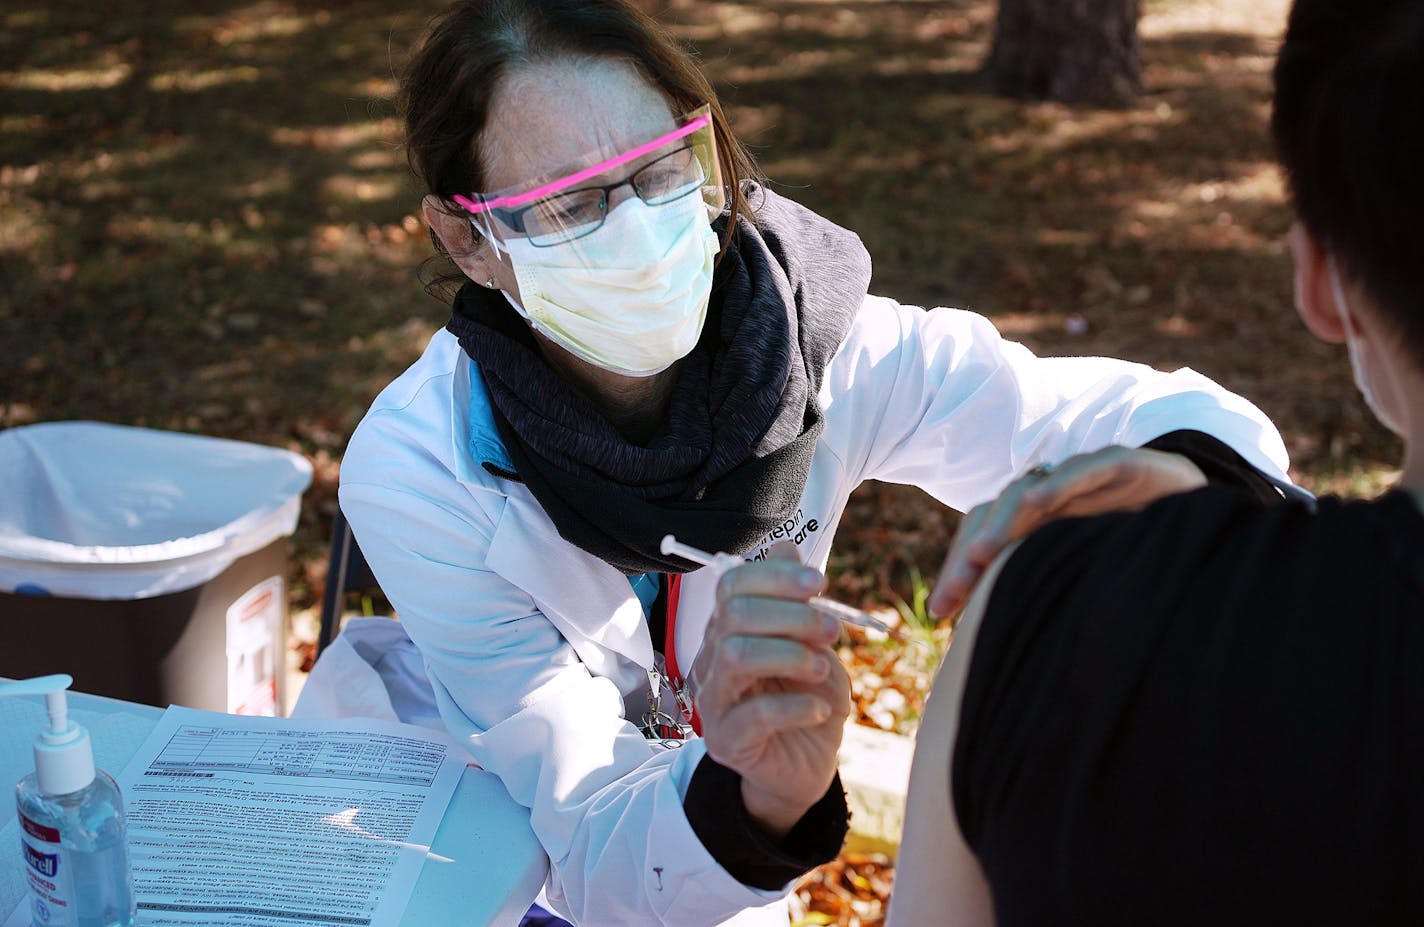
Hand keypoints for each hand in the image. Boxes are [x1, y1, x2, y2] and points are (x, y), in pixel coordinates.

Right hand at [691, 543, 851, 838]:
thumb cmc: (808, 696)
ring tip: (824, 668)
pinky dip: (797, 706)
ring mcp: (713, 703)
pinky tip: (820, 709)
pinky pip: (755, 714)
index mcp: (728, 629)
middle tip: (832, 631)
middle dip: (792, 615)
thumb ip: (796, 599)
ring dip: (791, 655)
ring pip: (736, 656)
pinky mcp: (726, 743)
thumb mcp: (813, 642)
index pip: (731, 584)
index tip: (820, 584)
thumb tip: (786, 547)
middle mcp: (710, 660)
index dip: (776, 577)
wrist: (808, 763)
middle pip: (734, 615)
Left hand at [929, 446, 1206, 616]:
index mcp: (1037, 525)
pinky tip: (1032, 504)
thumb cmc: (1143, 553)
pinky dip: (1056, 485)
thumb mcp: (1087, 582)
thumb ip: (1049, 598)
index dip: (960, 570)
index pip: (984, 539)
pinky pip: (1083, 470)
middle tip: (950, 595)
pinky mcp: (1121, 463)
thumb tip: (1001, 653)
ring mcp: (1082, 479)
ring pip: (1028, 493)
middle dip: (969, 555)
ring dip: (1002, 522)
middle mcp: (1052, 498)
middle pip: (994, 517)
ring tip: (981, 555)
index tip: (940, 613)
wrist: (1210, 516)